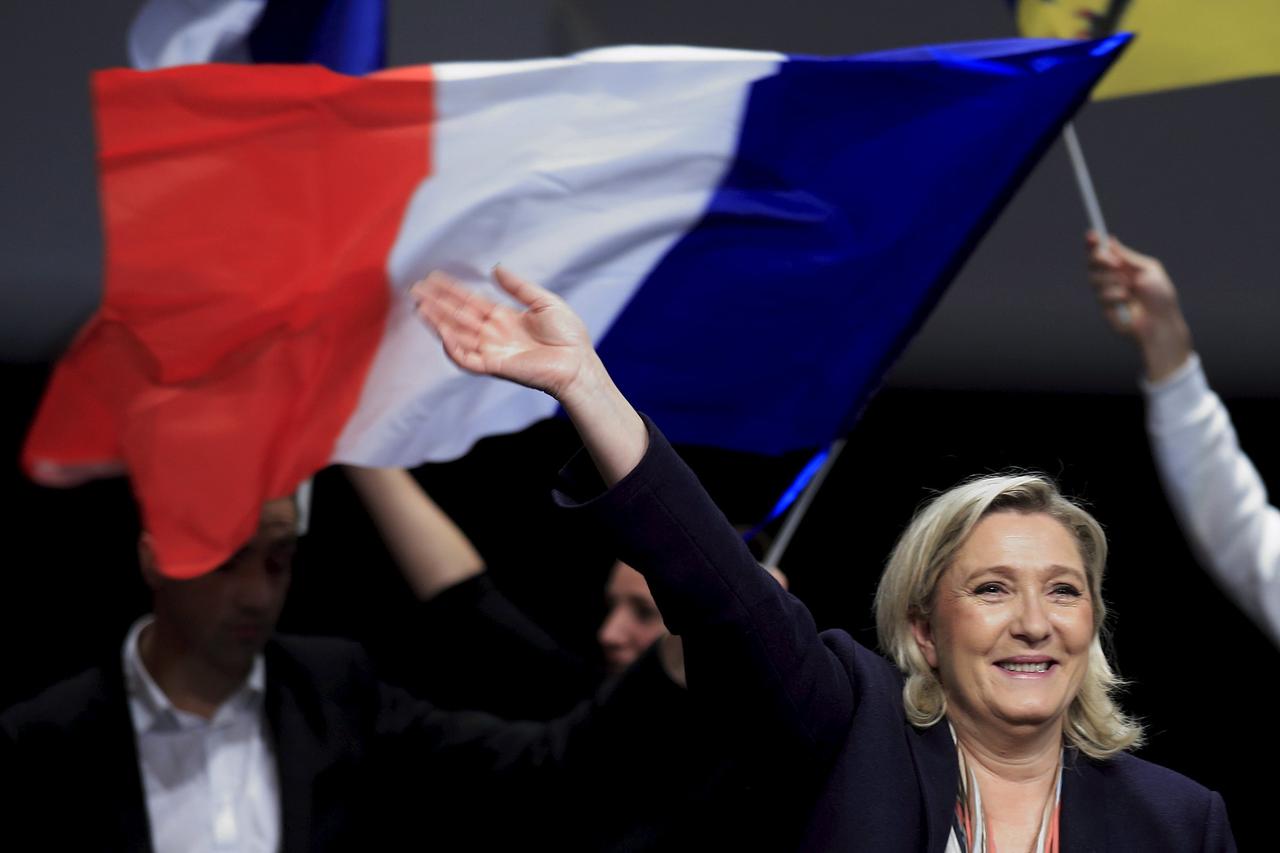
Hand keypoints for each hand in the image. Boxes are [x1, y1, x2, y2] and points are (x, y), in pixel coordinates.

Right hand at [412, 266, 595, 399]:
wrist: (578, 363)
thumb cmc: (569, 336)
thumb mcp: (544, 301)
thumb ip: (518, 286)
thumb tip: (495, 268)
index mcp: (503, 318)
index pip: (470, 302)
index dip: (451, 290)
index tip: (432, 278)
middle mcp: (493, 334)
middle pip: (458, 316)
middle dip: (437, 303)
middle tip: (416, 290)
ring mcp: (492, 350)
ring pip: (457, 335)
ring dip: (438, 322)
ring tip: (420, 307)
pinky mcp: (495, 366)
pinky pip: (467, 359)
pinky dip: (453, 348)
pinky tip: (442, 333)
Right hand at [1086, 232, 1192, 382]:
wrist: (1161, 323)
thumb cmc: (1160, 297)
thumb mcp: (1148, 270)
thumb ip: (1127, 257)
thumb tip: (1110, 242)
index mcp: (1123, 268)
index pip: (1103, 253)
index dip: (1094, 244)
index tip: (1091, 235)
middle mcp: (1112, 279)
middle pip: (1092, 263)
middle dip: (1100, 260)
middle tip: (1114, 264)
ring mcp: (1106, 294)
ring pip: (1094, 278)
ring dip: (1113, 280)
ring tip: (1130, 288)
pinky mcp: (1103, 308)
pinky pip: (1101, 295)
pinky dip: (1116, 295)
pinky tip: (1128, 301)